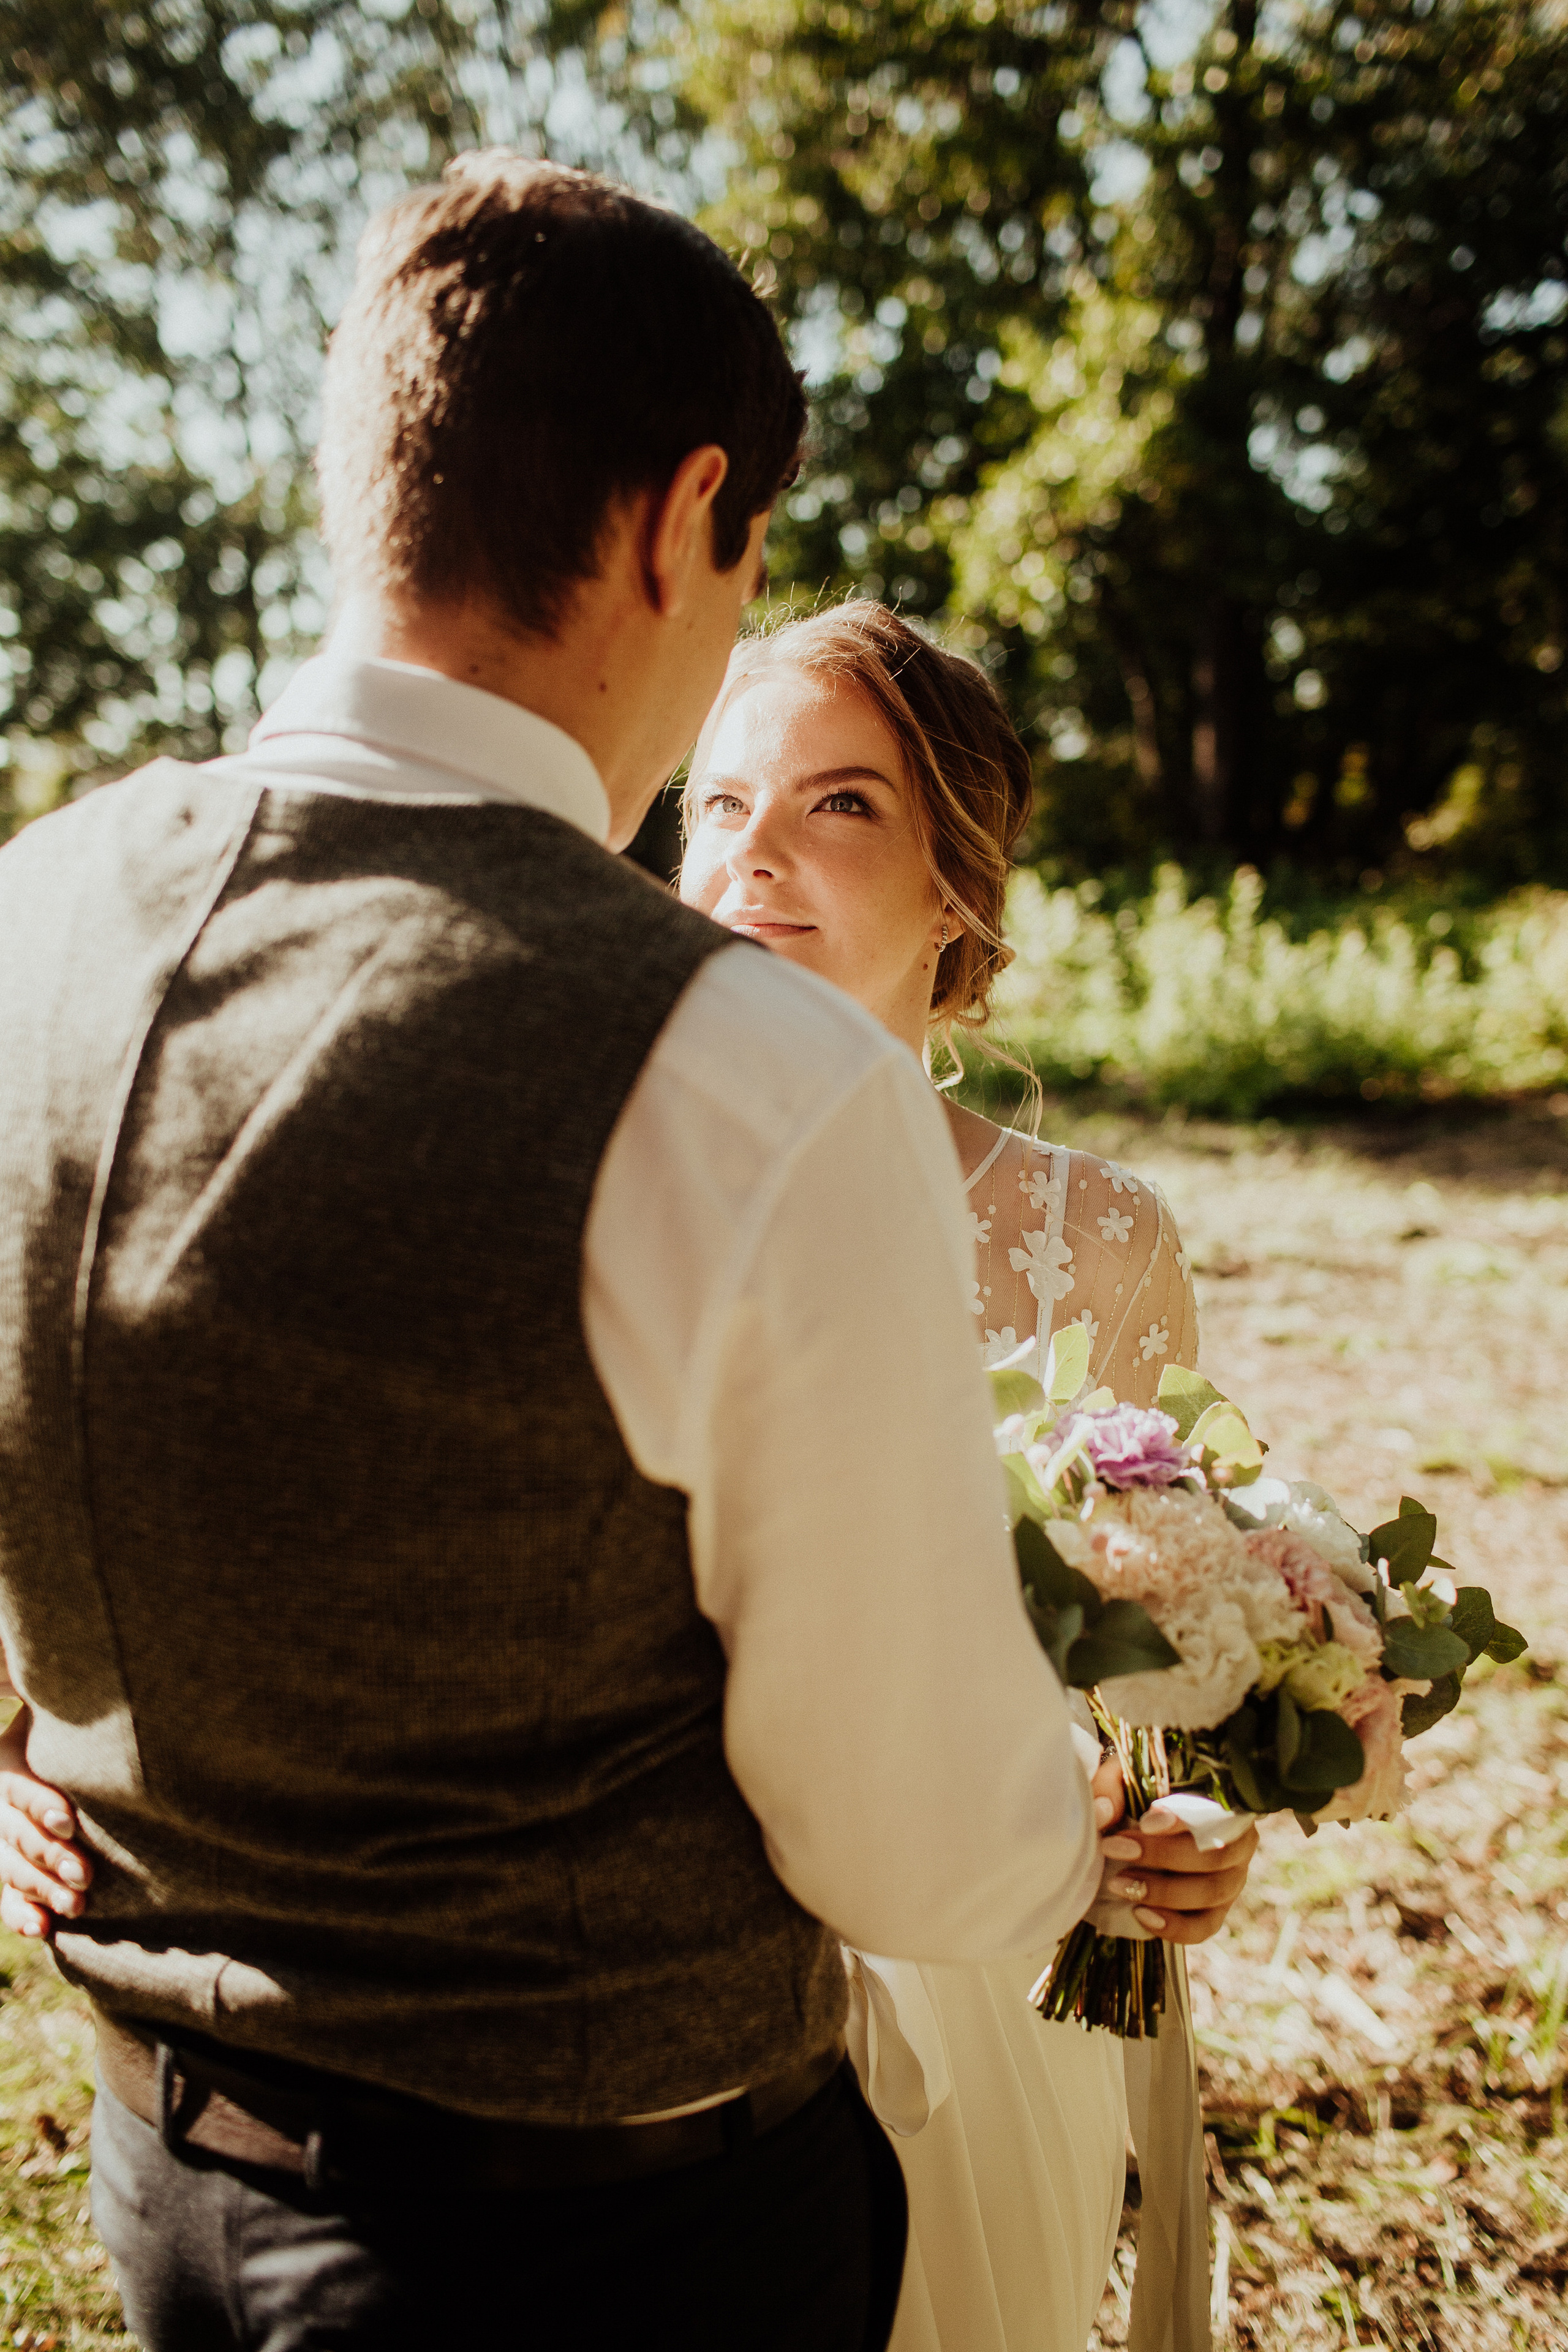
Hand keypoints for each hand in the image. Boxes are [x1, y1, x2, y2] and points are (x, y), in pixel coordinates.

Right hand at [0, 1707, 91, 1938]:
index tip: (69, 1820)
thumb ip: (79, 1705)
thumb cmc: (79, 1725)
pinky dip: (20, 1914)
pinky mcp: (10, 1867)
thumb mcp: (69, 1710)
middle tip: (86, 1875)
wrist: (58, 1748)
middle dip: (50, 1856)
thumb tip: (81, 1650)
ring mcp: (0, 1837)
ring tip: (76, 1905)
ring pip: (10, 1868)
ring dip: (41, 1888)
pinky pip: (5, 1896)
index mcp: (6, 1762)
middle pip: (16, 1833)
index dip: (39, 1804)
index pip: (18, 1787)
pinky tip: (40, 1929)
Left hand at [1095, 1801, 1257, 1945]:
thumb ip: (1111, 1788)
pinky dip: (1174, 1926)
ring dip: (1162, 1891)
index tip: (1145, 1821)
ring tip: (1119, 1883)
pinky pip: (1203, 1927)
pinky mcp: (1217, 1911)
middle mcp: (1238, 1842)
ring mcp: (1231, 1879)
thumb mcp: (1124, 1778)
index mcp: (1225, 1803)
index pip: (1219, 1811)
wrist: (1141, 1828)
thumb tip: (1104, 1813)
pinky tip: (1141, 1915)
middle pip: (1214, 1855)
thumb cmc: (1140, 1794)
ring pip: (1210, 1892)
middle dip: (1162, 1855)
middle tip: (1115, 1849)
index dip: (1185, 1820)